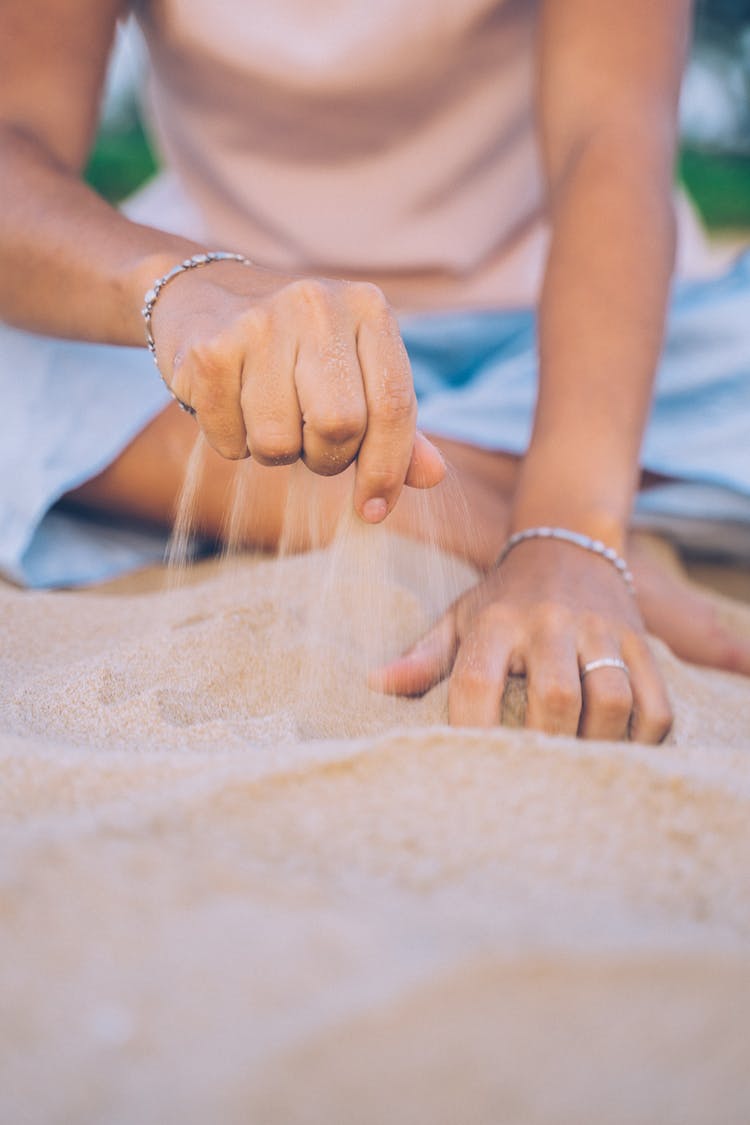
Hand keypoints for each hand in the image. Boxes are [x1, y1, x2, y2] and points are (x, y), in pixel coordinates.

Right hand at [150, 262, 444, 520]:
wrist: (202, 295)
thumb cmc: (295, 347)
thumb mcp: (354, 371)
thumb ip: (394, 425)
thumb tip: (434, 477)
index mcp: (368, 308)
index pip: (395, 405)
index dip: (388, 469)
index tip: (373, 510)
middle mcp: (317, 306)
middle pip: (340, 426)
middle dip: (326, 457)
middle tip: (309, 441)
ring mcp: (259, 324)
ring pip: (279, 442)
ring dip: (275, 451)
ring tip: (266, 414)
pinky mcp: (209, 352)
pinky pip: (231, 442)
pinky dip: (233, 443)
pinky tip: (230, 404)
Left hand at [372, 538, 673, 742]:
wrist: (569, 546)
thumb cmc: (502, 599)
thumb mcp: (458, 618)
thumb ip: (423, 657)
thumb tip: (375, 684)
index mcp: (497, 621)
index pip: (478, 683)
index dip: (471, 733)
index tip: (469, 770)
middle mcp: (550, 623)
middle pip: (555, 698)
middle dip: (543, 747)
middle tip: (532, 778)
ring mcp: (601, 631)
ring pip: (611, 699)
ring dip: (596, 744)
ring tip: (576, 768)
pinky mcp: (641, 641)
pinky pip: (655, 701)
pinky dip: (644, 735)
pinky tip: (619, 749)